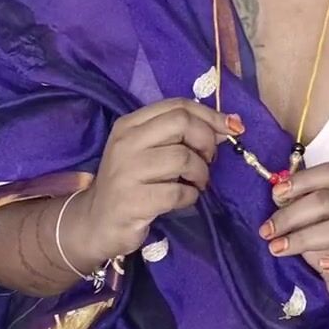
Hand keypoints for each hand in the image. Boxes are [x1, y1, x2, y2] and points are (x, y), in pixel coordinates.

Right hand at [65, 99, 242, 264]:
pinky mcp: (133, 201)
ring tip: (196, 183)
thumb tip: (230, 124)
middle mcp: (126, 142)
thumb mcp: (150, 151)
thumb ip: (182, 135)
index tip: (231, 129)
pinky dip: (191, 196)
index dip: (210, 115)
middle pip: (182, 123)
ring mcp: (127, 171)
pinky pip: (178, 192)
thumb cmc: (131, 183)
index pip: (177, 106)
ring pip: (183, 157)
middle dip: (207, 141)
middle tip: (208, 161)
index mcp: (130, 124)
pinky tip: (184, 199)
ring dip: (201, 173)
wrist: (97, 222)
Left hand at [259, 162, 328, 307]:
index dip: (303, 180)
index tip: (276, 194)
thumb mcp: (309, 221)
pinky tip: (323, 266)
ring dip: (303, 239)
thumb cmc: (327, 244)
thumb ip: (295, 206)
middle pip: (328, 202)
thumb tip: (278, 195)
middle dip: (291, 215)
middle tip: (267, 231)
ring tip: (277, 248)